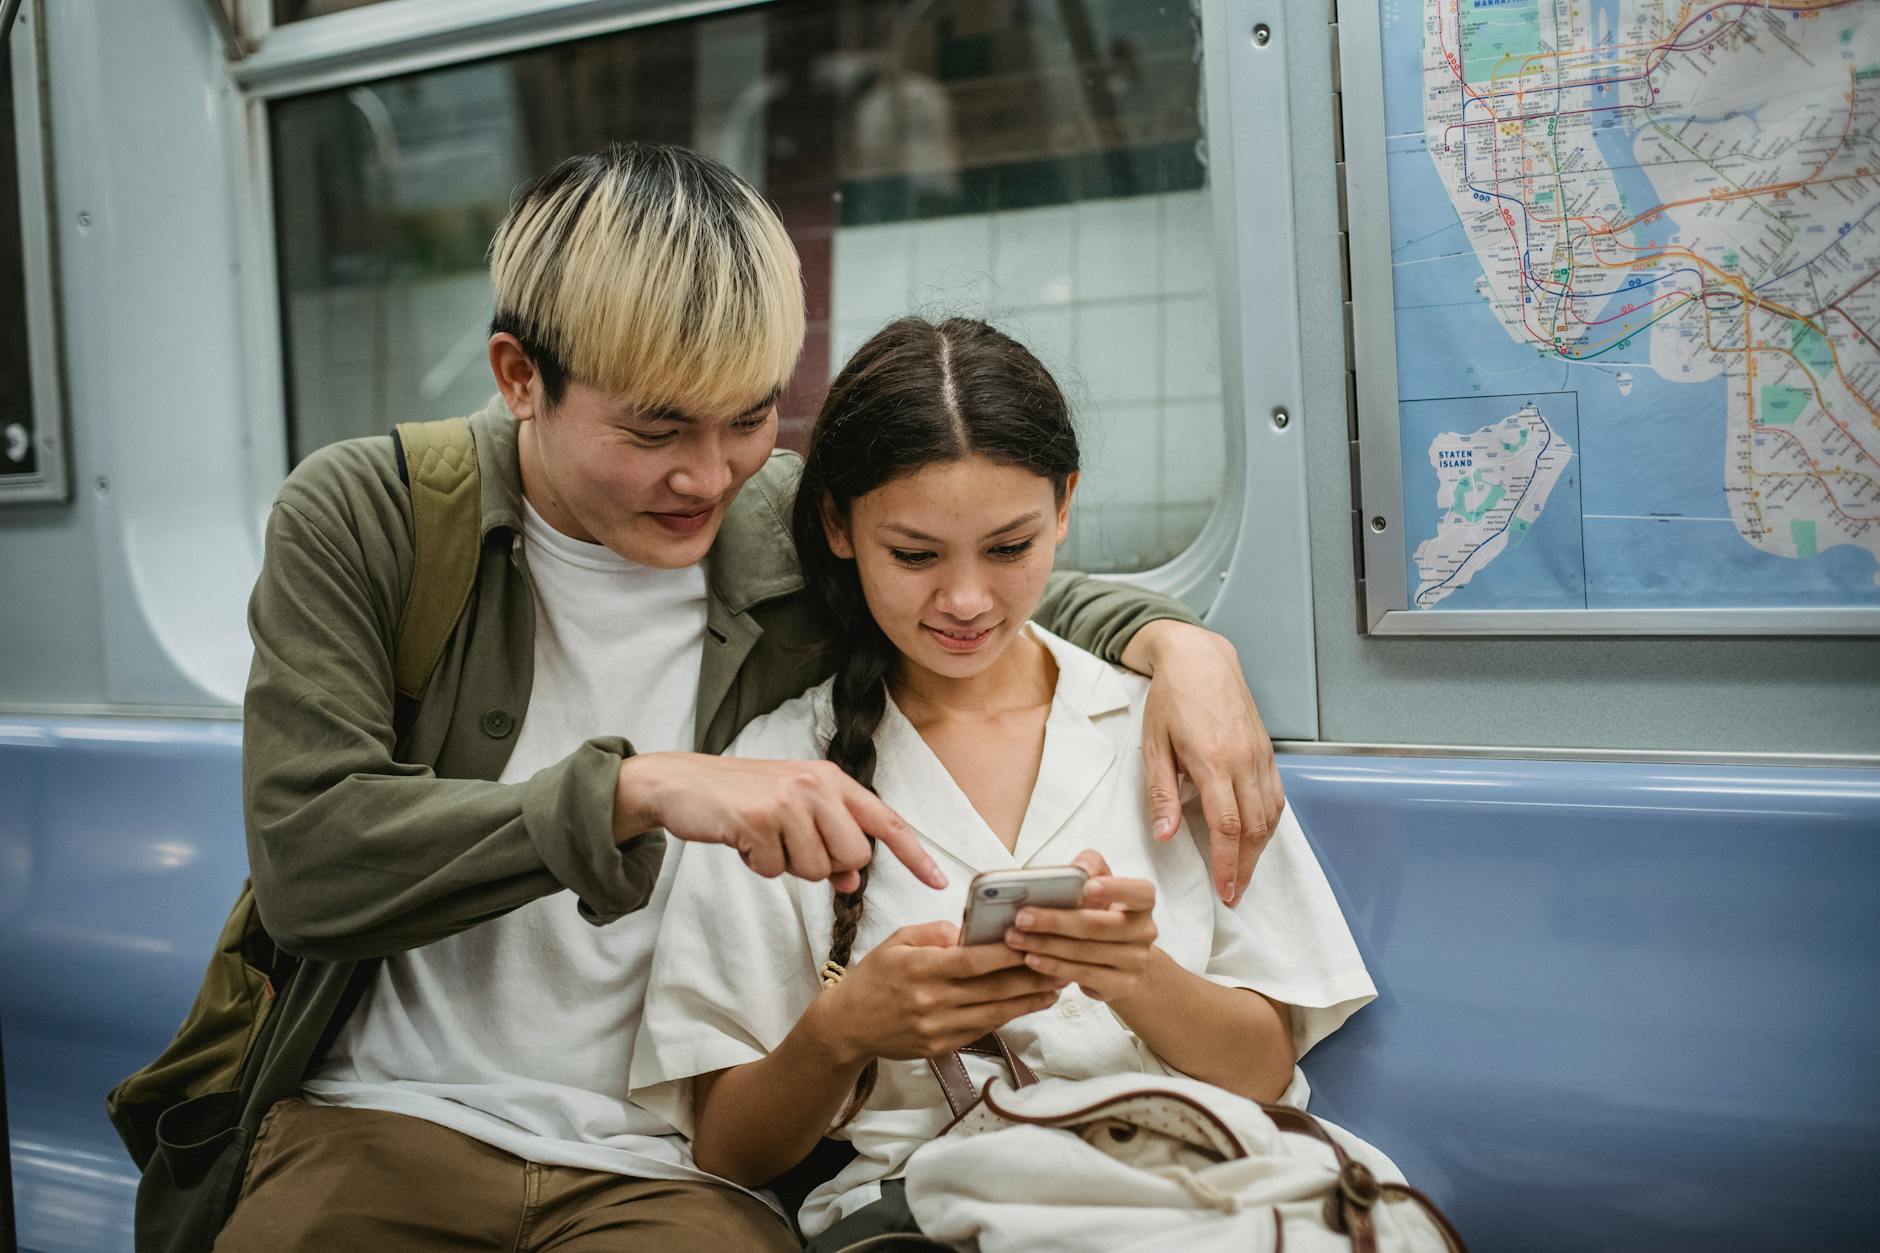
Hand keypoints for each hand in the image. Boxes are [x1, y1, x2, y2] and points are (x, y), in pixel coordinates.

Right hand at [614, 753, 945, 891]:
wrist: (682, 784)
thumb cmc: (741, 799)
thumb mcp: (793, 811)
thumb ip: (828, 839)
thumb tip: (853, 878)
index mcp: (831, 779)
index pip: (885, 821)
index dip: (914, 854)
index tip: (939, 882)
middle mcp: (817, 785)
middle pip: (852, 856)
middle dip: (826, 866)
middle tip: (790, 845)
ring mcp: (790, 800)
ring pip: (817, 869)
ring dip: (789, 866)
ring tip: (764, 838)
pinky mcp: (761, 818)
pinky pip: (778, 870)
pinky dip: (761, 865)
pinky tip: (745, 840)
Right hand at [811, 921, 1064, 1064]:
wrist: (848, 1025)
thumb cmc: (875, 977)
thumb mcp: (898, 941)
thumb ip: (936, 933)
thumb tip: (972, 931)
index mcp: (919, 968)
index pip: (971, 961)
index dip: (1006, 954)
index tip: (1034, 942)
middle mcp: (929, 1001)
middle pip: (990, 990)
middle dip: (1030, 978)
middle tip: (1062, 965)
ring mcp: (936, 1028)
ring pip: (993, 1014)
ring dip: (1028, 1001)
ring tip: (1055, 988)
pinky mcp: (940, 1047)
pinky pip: (981, 1030)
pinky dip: (1006, 1017)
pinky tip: (1026, 1005)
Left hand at [1003, 850, 1158, 1003]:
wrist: (1125, 959)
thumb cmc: (1105, 914)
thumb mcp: (1101, 885)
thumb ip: (1090, 867)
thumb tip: (1078, 868)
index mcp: (1142, 902)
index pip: (1138, 892)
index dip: (1115, 889)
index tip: (1087, 885)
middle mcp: (1144, 931)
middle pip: (1098, 926)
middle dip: (1055, 921)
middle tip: (1022, 917)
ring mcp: (1135, 961)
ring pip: (1085, 952)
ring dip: (1045, 945)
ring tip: (1016, 938)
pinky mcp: (1121, 985)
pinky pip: (1082, 974)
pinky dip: (1053, 966)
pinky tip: (1031, 959)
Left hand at [1125, 621, 1283, 903]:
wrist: (1200, 659)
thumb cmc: (1171, 699)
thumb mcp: (1153, 744)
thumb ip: (1161, 793)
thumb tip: (1165, 836)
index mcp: (1214, 762)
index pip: (1227, 827)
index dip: (1228, 864)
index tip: (1224, 891)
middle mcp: (1244, 761)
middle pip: (1255, 829)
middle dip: (1246, 868)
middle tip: (1234, 894)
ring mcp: (1261, 756)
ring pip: (1271, 815)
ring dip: (1260, 851)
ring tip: (1243, 874)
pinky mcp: (1268, 750)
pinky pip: (1276, 796)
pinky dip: (1270, 823)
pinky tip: (1257, 838)